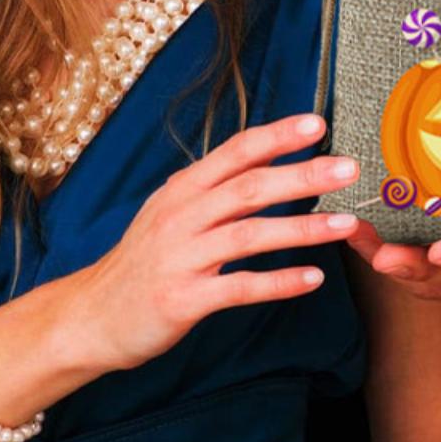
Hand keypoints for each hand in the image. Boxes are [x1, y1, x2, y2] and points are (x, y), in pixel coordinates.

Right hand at [60, 112, 359, 375]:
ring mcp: (181, 258)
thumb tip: (259, 160)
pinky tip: (313, 280)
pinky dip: (278, 283)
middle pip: (249, 188)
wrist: (91, 316)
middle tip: (348, 168)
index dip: (276, 136)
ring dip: (302, 228)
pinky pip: (239, 288)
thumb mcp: (169, 213)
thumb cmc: (142, 262)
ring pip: (250, 236)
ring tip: (346, 224)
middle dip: (302, 175)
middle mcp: (180, 217)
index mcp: (182, 190)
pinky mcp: (183, 300)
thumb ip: (211, 189)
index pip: (235, 153)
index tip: (317, 125)